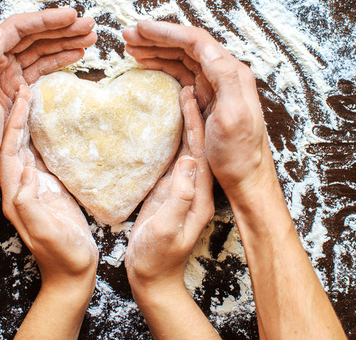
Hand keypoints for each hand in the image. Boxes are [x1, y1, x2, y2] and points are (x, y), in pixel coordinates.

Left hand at [0, 8, 96, 189]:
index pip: (17, 29)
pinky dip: (60, 59)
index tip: (71, 16)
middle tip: (88, 25)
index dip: (45, 20)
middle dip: (61, 28)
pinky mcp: (17, 89)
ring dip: (65, 41)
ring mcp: (7, 75)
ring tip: (89, 38)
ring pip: (40, 49)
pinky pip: (41, 67)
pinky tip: (76, 56)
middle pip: (32, 36)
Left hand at [0, 87, 98, 293]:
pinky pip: (44, 155)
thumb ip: (30, 205)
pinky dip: (45, 135)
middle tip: (26, 86)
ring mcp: (35, 187)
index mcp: (16, 194)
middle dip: (17, 114)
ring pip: (28, 146)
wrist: (72, 273)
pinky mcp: (49, 188)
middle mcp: (22, 186)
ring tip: (37, 96)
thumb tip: (23, 173)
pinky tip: (53, 123)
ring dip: (29, 121)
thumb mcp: (45, 232)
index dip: (14, 123)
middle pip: (15, 143)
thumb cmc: (61, 255)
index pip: (11, 151)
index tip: (22, 97)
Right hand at [123, 21, 273, 199]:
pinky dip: (163, 65)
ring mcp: (215, 86)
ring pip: (182, 58)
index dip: (167, 32)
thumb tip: (208, 49)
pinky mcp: (207, 98)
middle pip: (187, 45)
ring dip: (157, 49)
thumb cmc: (240, 154)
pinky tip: (147, 65)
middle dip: (157, 37)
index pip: (196, 41)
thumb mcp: (234, 117)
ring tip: (131, 48)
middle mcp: (224, 74)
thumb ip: (224, 79)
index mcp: (231, 73)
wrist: (246, 179)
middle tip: (128, 35)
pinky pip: (182, 74)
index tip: (141, 29)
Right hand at [125, 86, 213, 288]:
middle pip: (198, 137)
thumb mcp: (168, 230)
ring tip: (176, 86)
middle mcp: (195, 182)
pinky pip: (174, 150)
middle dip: (193, 107)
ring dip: (184, 114)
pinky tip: (165, 115)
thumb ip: (179, 198)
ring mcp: (184, 183)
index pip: (200, 146)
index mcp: (199, 190)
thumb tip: (187, 163)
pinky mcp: (171, 186)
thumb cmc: (159, 257)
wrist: (154, 277)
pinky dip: (171, 129)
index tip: (188, 91)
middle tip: (184, 78)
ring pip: (187, 140)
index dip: (196, 117)